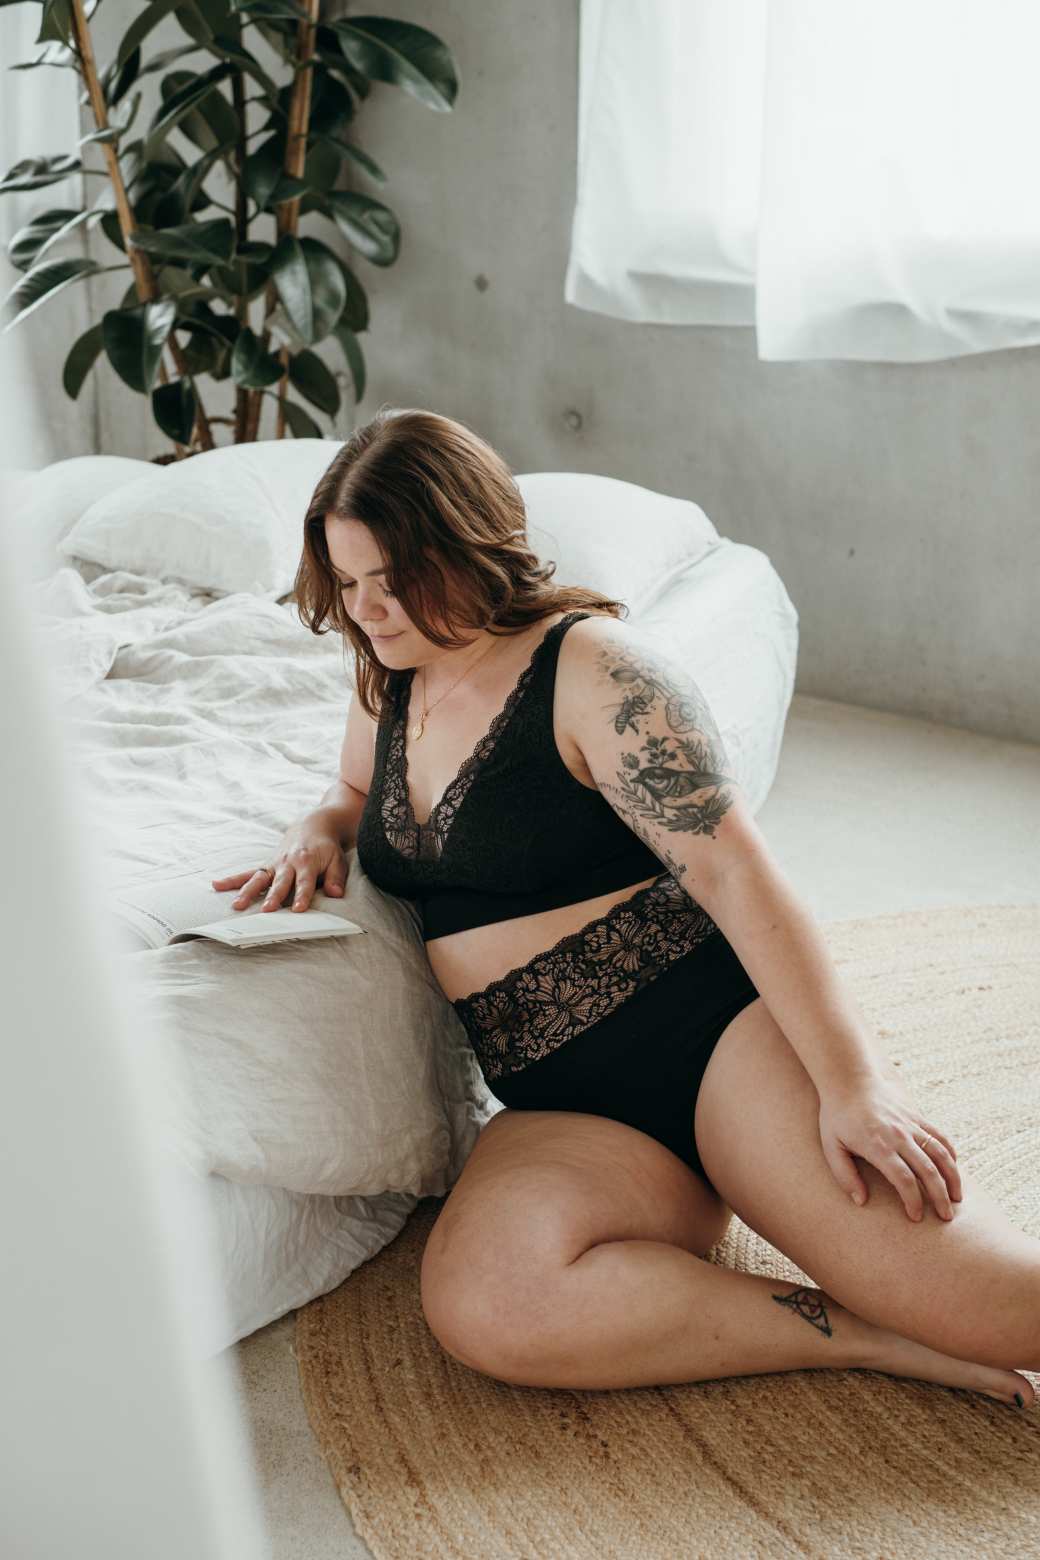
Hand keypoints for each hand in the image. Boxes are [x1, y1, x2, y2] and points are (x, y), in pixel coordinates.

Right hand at [211, 816, 348, 912]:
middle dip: (273, 897)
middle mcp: (287, 863)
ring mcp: (274, 864)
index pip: (304, 882)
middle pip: (280, 883)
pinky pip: (247, 873)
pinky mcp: (266, 865)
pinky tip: (217, 885)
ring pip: (259, 879)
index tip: (297, 910)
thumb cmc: (327, 847)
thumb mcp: (337, 860)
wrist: (314, 825)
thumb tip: (336, 894)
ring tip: (237, 906)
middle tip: (267, 911)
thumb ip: (335, 878)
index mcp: (306, 861)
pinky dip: (232, 880)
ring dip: (248, 893)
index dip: (301, 896)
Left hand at [817, 1075, 962, 1221]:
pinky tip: (953, 1169)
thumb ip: (845, 1176)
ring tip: (957, 1198)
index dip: (913, 1201)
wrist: (849, 1078)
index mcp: (878, 1146)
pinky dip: (950, 1153)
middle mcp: (899, 1136)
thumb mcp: (831, 1146)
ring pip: (941, 1153)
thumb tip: (861, 1201)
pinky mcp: (917, 1115)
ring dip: (952, 1177)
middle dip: (940, 1197)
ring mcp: (911, 1124)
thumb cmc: (837, 1116)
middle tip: (945, 1217)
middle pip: (928, 1170)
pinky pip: (940, 1136)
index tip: (915, 1217)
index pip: (904, 1179)